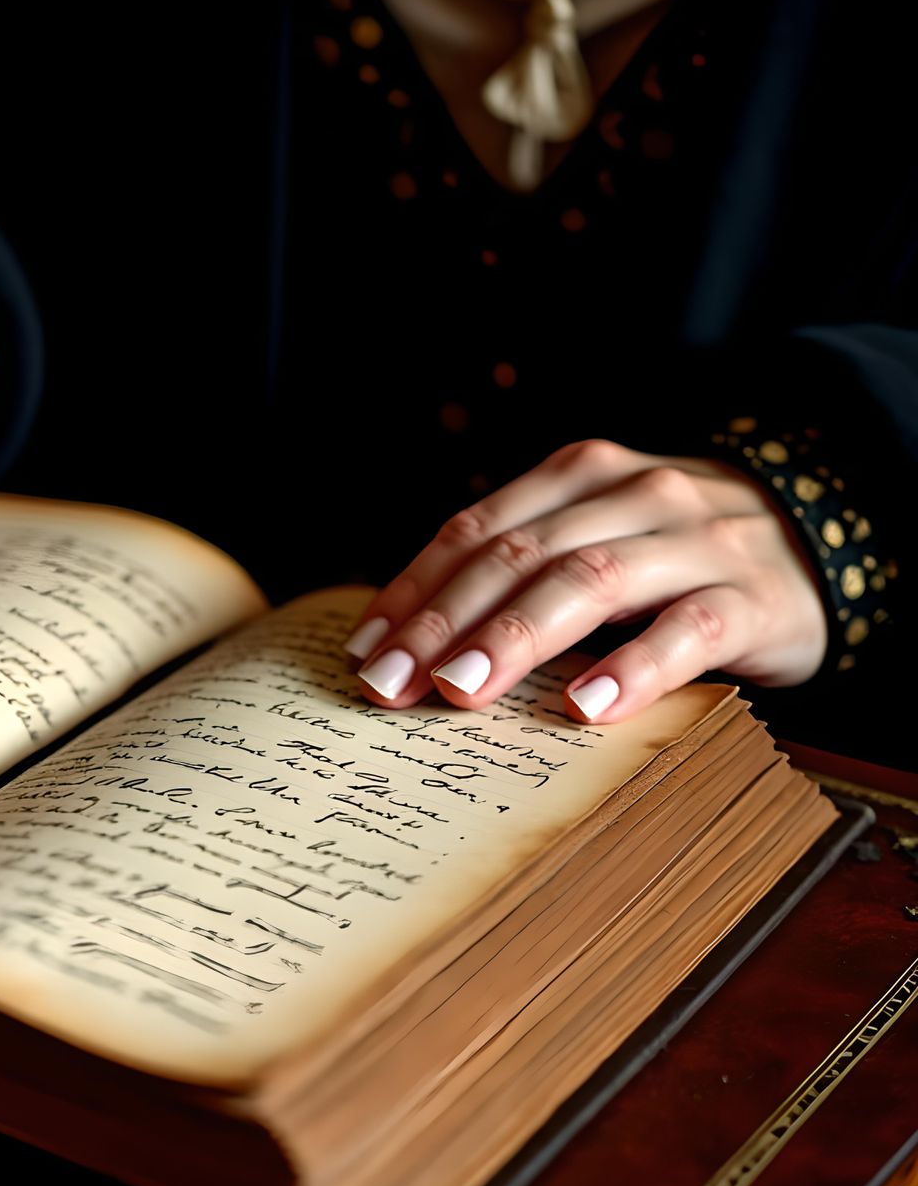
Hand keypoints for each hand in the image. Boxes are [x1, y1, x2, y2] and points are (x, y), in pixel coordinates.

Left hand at [345, 439, 827, 722]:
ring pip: (589, 581)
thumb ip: (519, 570)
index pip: (475, 530)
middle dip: (443, 621)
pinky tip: (586, 708)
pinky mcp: (750, 598)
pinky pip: (686, 630)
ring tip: (460, 689)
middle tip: (391, 684)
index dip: (413, 591)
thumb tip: (411, 642)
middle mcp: (631, 496)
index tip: (365, 651)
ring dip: (515, 637)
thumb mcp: (593, 538)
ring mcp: (693, 543)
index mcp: (577, 477)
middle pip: (518, 555)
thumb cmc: (671, 554)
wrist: (820, 539)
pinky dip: (633, 668)